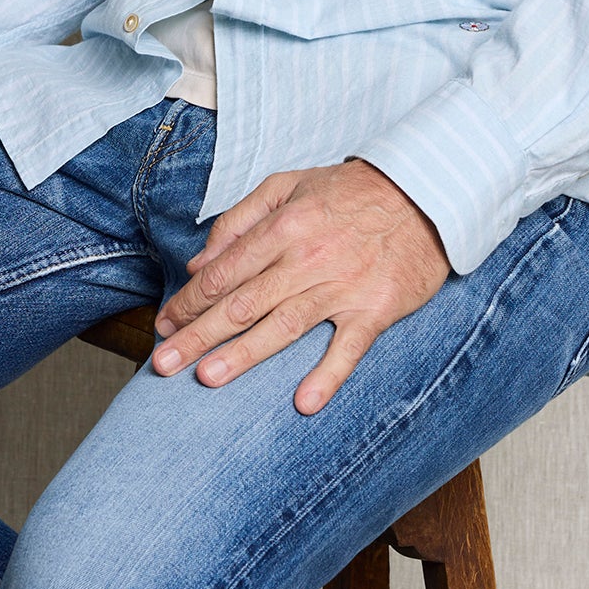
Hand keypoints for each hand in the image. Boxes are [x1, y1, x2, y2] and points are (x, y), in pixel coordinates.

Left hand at [150, 158, 450, 414]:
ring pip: (283, 326)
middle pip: (241, 304)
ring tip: (207, 378)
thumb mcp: (288, 186)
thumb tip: (199, 263)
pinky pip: (348, 348)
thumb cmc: (349, 192)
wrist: (425, 193)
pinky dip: (328, 375)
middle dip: (197, 335)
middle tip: (163, 364)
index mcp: (283, 227)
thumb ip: (240, 221)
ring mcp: (342, 287)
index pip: (223, 273)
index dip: (188, 302)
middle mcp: (307, 259)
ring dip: (243, 355)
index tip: (164, 326)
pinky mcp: (375, 310)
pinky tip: (304, 402)